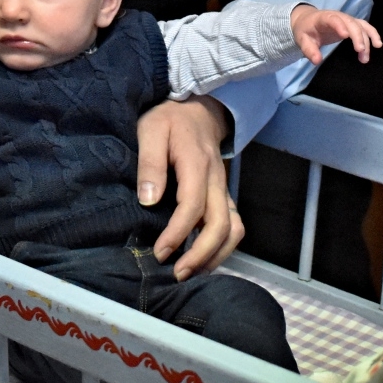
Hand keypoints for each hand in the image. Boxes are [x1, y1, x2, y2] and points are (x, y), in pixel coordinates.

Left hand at [135, 96, 241, 278]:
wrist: (198, 109)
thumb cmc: (170, 120)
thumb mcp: (151, 130)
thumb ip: (150, 164)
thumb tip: (149, 199)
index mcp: (197, 164)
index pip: (193, 205)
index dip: (178, 233)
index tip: (160, 252)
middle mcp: (216, 180)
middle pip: (221, 224)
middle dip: (201, 254)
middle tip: (178, 273)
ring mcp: (223, 189)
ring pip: (234, 229)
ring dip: (216, 255)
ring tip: (191, 272)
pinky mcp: (224, 196)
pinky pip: (233, 226)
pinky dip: (222, 247)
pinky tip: (201, 260)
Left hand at [289, 4, 382, 64]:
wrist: (308, 20)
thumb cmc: (306, 30)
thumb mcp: (302, 40)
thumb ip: (309, 50)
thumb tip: (317, 61)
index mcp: (324, 18)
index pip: (333, 19)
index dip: (340, 26)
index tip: (345, 36)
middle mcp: (339, 16)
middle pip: (351, 23)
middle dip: (358, 36)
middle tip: (360, 52)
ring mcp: (347, 19)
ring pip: (361, 26)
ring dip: (366, 39)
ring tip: (365, 56)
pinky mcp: (352, 24)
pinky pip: (365, 27)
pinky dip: (372, 34)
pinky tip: (378, 45)